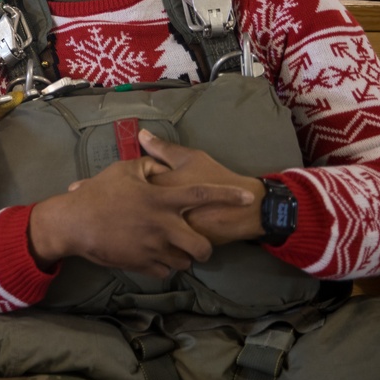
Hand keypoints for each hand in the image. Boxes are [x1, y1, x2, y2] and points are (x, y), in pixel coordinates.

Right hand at [29, 154, 253, 278]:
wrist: (75, 223)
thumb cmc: (98, 193)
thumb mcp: (122, 171)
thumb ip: (147, 166)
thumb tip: (158, 165)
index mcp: (161, 199)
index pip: (202, 195)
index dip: (227, 195)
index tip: (248, 198)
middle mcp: (163, 226)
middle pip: (201, 246)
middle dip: (206, 248)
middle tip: (197, 242)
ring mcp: (153, 248)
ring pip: (184, 262)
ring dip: (182, 256)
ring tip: (172, 248)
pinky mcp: (142, 265)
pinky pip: (164, 271)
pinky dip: (164, 265)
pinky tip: (154, 256)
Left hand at [138, 130, 264, 244]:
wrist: (245, 208)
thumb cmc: (216, 177)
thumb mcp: (190, 158)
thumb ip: (163, 148)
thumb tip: (140, 134)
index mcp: (162, 185)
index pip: (133, 185)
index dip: (134, 183)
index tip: (141, 183)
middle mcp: (163, 209)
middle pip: (136, 208)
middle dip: (137, 205)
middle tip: (142, 202)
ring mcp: (170, 229)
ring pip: (146, 226)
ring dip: (146, 222)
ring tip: (150, 216)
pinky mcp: (179, 245)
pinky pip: (159, 241)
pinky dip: (159, 235)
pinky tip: (163, 229)